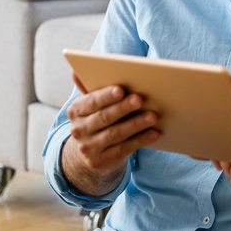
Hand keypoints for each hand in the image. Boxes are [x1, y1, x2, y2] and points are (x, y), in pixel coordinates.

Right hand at [62, 75, 158, 194]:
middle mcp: (78, 130)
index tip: (121, 89)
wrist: (92, 150)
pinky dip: (140, 140)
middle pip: (103, 118)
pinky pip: (124, 149)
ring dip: (135, 124)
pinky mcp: (101, 161)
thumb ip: (89, 87)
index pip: (91, 102)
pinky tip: (154, 133)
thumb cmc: (99, 116)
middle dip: (123, 108)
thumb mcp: (93, 103)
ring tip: (153, 116)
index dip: (105, 96)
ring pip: (115, 134)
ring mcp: (88, 148)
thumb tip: (76, 70)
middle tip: (140, 99)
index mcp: (76, 111)